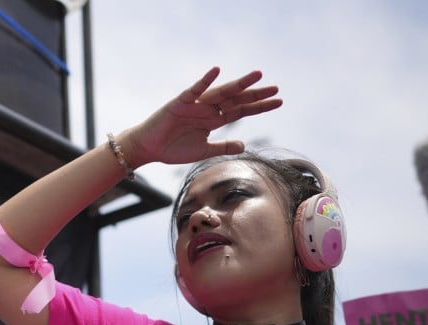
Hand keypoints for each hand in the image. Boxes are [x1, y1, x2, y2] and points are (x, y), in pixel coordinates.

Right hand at [119, 66, 281, 168]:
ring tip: (257, 76)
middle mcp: (207, 109)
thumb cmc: (172, 149)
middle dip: (256, 94)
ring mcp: (195, 104)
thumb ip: (223, 147)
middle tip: (276, 88)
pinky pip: (195, 90)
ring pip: (221, 92)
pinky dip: (205, 80)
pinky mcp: (180, 102)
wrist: (149, 149)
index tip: (278, 101)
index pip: (241, 111)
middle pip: (236, 99)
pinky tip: (216, 71)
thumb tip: (244, 145)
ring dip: (239, 84)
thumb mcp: (203, 151)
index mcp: (213, 120)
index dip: (259, 106)